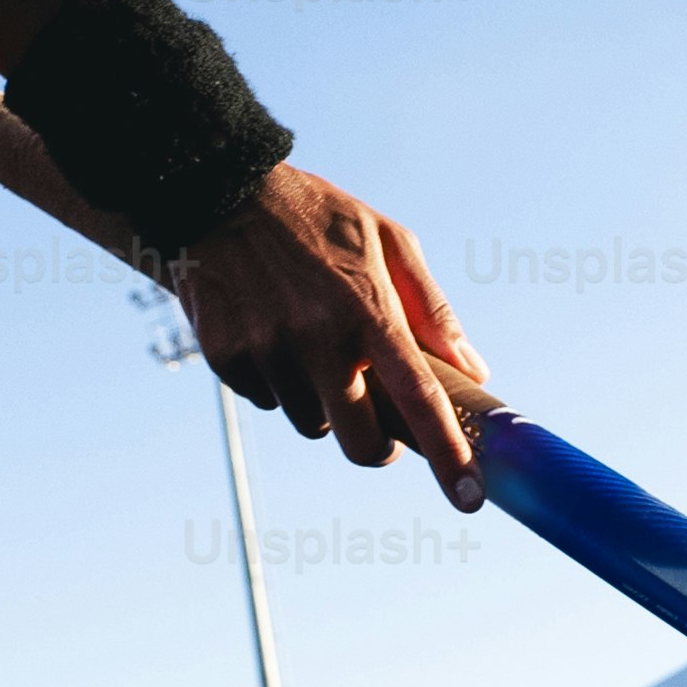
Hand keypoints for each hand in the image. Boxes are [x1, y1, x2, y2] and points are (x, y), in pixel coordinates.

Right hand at [168, 165, 494, 506]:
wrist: (214, 190)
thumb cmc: (314, 217)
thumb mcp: (385, 240)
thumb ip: (432, 309)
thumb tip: (472, 370)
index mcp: (367, 308)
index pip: (417, 396)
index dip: (448, 452)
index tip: (470, 497)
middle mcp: (316, 336)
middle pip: (360, 443)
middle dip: (377, 446)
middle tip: (382, 429)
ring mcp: (267, 349)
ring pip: (310, 424)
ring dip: (321, 403)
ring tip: (311, 345)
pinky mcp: (226, 357)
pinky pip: (266, 401)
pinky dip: (277, 383)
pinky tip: (271, 333)